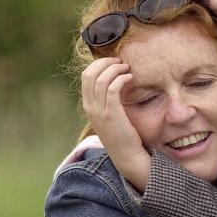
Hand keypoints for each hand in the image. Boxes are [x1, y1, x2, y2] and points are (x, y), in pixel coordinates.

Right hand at [81, 58, 150, 191]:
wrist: (126, 155)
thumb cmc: (122, 134)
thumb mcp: (109, 115)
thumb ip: (107, 100)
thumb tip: (114, 81)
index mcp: (88, 105)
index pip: (86, 76)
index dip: (99, 65)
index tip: (113, 63)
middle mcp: (90, 107)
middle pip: (90, 74)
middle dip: (105, 63)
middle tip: (120, 62)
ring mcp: (99, 111)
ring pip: (101, 79)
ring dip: (115, 69)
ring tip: (127, 68)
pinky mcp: (112, 114)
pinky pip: (113, 88)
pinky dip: (121, 78)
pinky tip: (130, 78)